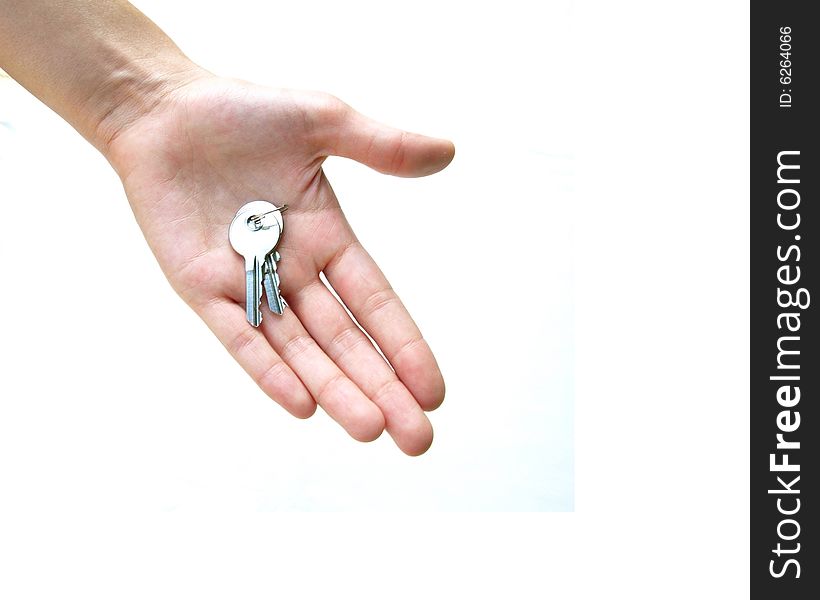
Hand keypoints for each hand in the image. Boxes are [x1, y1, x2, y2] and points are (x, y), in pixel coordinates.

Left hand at [104, 75, 453, 454]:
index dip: (406, 346)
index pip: (376, 303)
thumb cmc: (241, 111)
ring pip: (299, 349)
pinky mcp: (201, 287)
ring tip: (372, 431)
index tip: (435, 392)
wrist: (161, 109)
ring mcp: (247, 284)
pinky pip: (240, 335)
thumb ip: (382, 145)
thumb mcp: (323, 121)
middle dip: (382, 389)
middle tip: (419, 440)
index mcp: (328, 239)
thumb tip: (449, 152)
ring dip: (335, 390)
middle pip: (345, 342)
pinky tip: (302, 405)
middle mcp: (293, 271)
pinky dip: (268, 369)